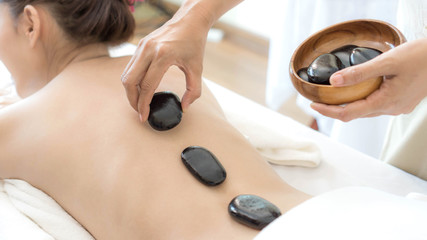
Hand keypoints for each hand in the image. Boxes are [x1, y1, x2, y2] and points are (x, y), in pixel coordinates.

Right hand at [121, 11, 209, 121]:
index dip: (144, 104)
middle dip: (132, 100)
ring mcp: (141, 46)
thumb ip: (194, 91)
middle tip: (140, 111)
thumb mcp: (197, 68)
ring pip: (126, 74)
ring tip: (139, 102)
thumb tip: (184, 108)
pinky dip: (132, 81)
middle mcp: (148, 50)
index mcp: (163, 56)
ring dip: (130, 91)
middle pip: (130, 82)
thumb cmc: (194, 43)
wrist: (190, 20)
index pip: (147, 86)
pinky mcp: (140, 45)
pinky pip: (130, 67)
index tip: (144, 116)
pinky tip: (141, 89)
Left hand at [311, 38, 426, 121]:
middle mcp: (391, 109)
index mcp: (386, 102)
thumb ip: (359, 73)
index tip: (313, 104)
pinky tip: (358, 90)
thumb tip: (334, 81)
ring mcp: (397, 107)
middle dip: (335, 108)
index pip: (348, 114)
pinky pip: (377, 105)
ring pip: (367, 109)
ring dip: (349, 104)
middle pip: (355, 114)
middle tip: (318, 99)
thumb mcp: (387, 62)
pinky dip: (363, 99)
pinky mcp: (402, 102)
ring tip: (333, 95)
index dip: (328, 111)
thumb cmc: (422, 57)